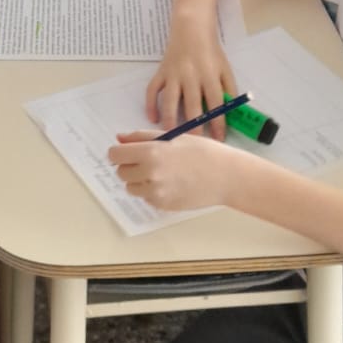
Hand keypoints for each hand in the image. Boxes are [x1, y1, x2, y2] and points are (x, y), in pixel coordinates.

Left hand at [108, 131, 234, 211]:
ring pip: (131, 187)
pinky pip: (146, 197)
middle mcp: (150, 174)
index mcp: (151, 152)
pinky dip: (152, 191)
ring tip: (162, 173)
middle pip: (121, 172)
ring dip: (139, 180)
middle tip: (149, 161)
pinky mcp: (163, 205)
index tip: (127, 152)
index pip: (115, 155)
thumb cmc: (203, 152)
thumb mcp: (173, 137)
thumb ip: (142, 137)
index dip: (120, 152)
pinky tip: (171, 183)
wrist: (226, 176)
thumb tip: (119, 138)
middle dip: (130, 166)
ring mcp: (156, 192)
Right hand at [143, 16, 237, 134]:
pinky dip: (150, 104)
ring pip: (170, 100)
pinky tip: (153, 119)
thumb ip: (229, 90)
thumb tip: (232, 115)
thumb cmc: (211, 52)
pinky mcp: (161, 72)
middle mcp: (191, 76)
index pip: (216, 103)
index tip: (219, 139)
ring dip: (170, 119)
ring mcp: (173, 74)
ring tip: (172, 136)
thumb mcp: (225, 69)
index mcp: (209, 75)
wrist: (191, 28)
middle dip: (194, 127)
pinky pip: (152, 90)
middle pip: (192, 105)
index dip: (218, 123)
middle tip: (194, 144)